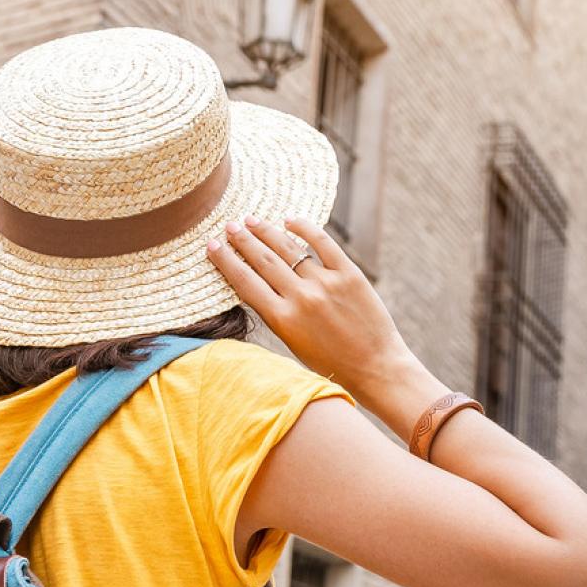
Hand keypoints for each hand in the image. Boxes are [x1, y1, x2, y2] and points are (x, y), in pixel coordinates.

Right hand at [207, 216, 444, 421]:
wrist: (375, 367)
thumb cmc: (332, 363)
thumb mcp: (293, 343)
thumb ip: (276, 313)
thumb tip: (258, 281)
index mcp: (282, 320)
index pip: (245, 283)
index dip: (225, 261)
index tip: (212, 246)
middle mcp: (301, 298)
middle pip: (263, 260)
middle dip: (242, 240)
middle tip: (229, 225)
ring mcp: (326, 284)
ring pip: (289, 248)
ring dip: (266, 232)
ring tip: (252, 220)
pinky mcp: (350, 275)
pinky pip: (323, 243)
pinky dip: (305, 227)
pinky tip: (290, 219)